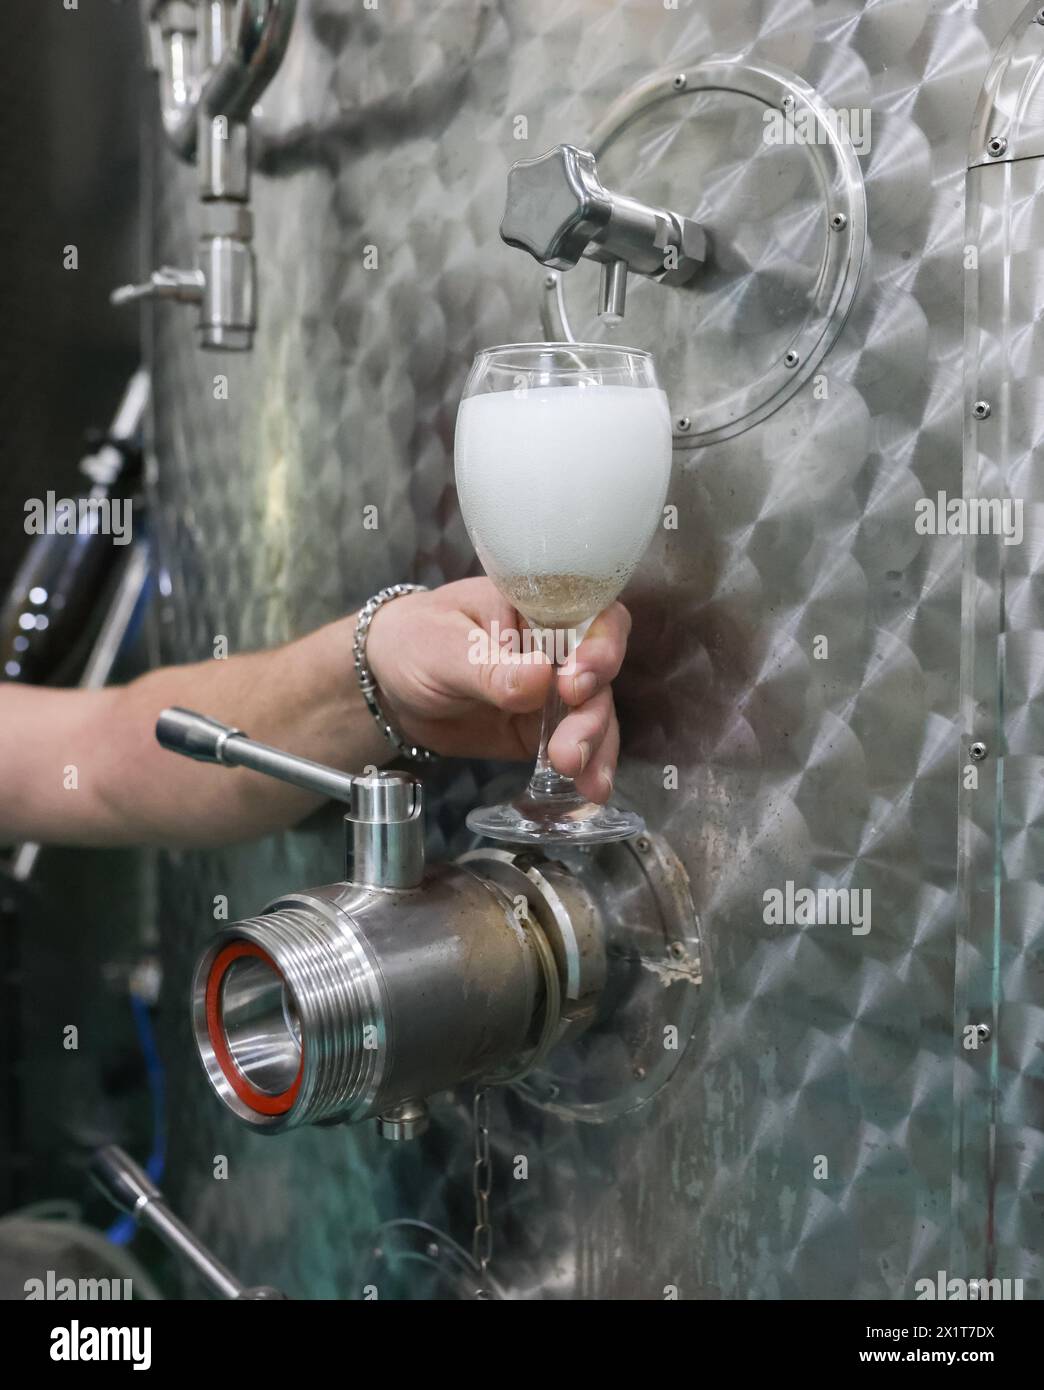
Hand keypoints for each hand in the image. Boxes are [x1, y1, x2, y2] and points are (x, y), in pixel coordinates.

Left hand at [365, 578, 630, 804]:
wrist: (389, 688)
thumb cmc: (414, 642)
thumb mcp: (442, 648)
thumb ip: (489, 667)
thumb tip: (539, 678)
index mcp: (537, 605)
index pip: (593, 614)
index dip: (600, 646)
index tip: (576, 681)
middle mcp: (556, 644)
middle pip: (601, 673)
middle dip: (593, 712)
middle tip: (570, 746)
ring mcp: (554, 689)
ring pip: (595, 713)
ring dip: (594, 746)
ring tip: (580, 776)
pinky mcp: (545, 728)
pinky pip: (578, 745)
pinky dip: (588, 768)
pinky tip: (590, 790)